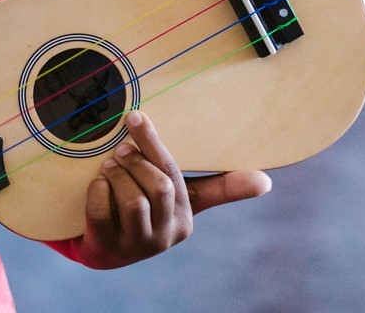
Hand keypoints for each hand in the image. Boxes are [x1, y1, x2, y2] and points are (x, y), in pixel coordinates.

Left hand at [71, 110, 271, 269]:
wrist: (107, 248)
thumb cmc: (149, 210)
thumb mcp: (181, 198)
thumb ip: (218, 186)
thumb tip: (267, 181)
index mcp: (185, 217)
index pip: (173, 174)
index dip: (154, 144)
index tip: (137, 117)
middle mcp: (166, 234)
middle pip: (158, 186)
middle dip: (134, 161)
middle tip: (119, 149)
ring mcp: (138, 244)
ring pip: (132, 200)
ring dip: (116, 176)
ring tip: (109, 167)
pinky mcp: (108, 246)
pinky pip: (101, 210)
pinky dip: (97, 190)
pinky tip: (99, 185)